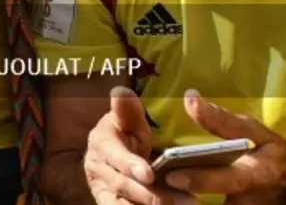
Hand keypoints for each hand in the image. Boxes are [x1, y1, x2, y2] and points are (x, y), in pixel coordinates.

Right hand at [84, 87, 190, 204]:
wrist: (114, 158)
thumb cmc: (127, 135)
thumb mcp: (129, 121)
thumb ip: (128, 111)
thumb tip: (120, 91)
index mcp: (101, 143)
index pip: (114, 156)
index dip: (130, 165)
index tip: (149, 174)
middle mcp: (97, 169)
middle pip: (123, 186)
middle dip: (154, 196)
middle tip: (189, 201)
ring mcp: (102, 191)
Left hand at [162, 91, 285, 202]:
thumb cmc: (275, 155)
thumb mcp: (257, 133)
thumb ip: (222, 120)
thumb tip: (189, 98)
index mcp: (256, 175)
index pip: (228, 180)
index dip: (201, 180)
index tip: (171, 176)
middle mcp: (248, 200)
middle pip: (211, 203)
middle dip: (181, 196)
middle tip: (154, 184)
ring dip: (182, 202)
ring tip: (158, 190)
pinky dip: (187, 203)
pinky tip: (170, 194)